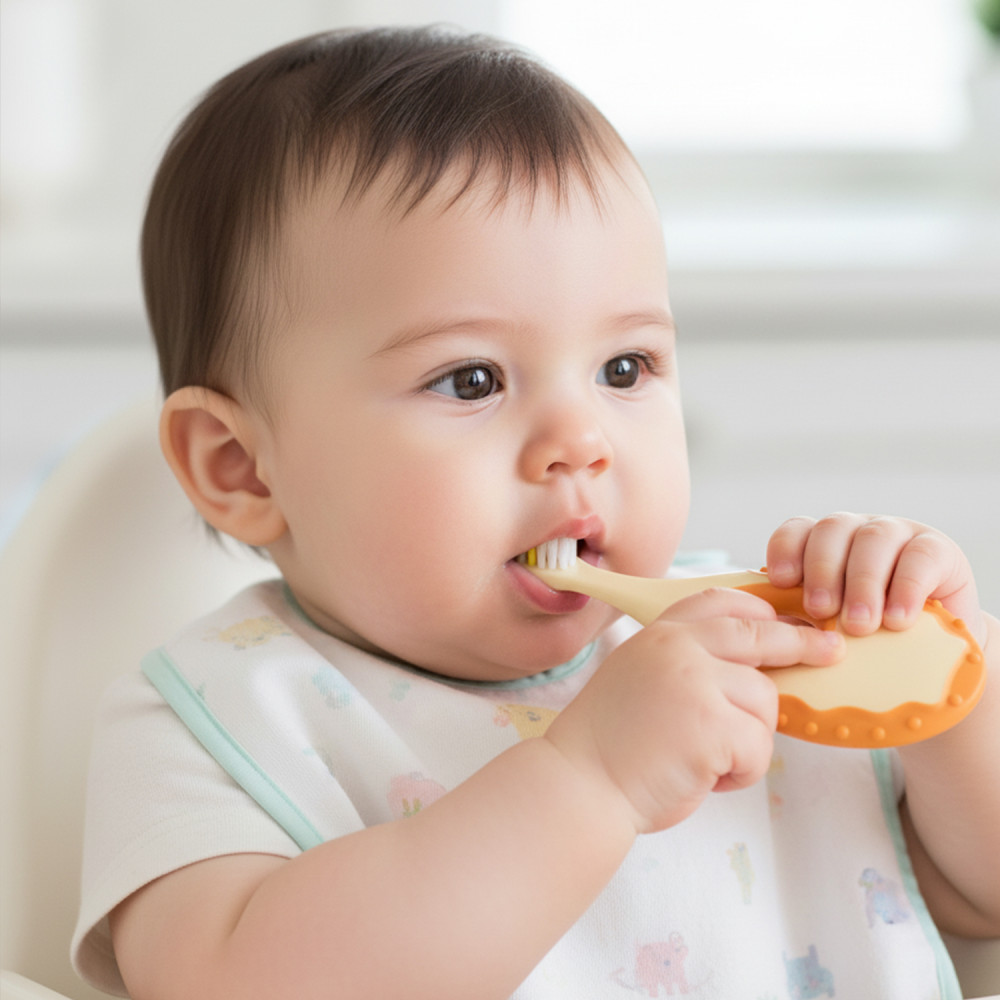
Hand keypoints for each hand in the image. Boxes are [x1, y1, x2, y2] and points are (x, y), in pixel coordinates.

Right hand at [544, 588, 842, 835]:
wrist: (581, 784)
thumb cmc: (613, 743)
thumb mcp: (642, 677)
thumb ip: (689, 661)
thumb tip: (756, 665)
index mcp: (659, 634)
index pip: (720, 600)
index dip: (761, 608)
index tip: (788, 618)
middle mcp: (677, 648)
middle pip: (759, 634)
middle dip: (802, 642)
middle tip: (831, 648)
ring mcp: (695, 683)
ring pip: (765, 701)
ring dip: (748, 739)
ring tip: (705, 760)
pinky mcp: (712, 726)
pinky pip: (759, 746)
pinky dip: (741, 772)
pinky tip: (704, 778)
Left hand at [765, 513, 985, 646]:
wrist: (931, 659)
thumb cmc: (863, 644)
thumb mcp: (826, 629)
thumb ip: (797, 624)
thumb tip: (767, 639)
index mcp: (820, 544)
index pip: (796, 531)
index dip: (785, 550)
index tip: (781, 582)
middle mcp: (856, 532)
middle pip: (831, 531)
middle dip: (822, 571)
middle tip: (820, 611)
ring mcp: (898, 534)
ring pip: (873, 539)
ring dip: (862, 582)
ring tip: (859, 625)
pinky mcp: (939, 550)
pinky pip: (921, 557)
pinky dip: (907, 588)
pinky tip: (898, 620)